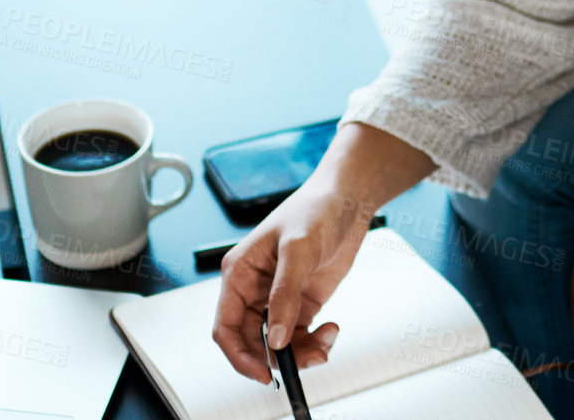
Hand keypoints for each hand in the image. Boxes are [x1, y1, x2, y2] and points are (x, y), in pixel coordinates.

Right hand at [211, 179, 371, 382]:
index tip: (261, 373)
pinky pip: (300, 335)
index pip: (226, 326)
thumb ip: (285, 294)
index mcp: (240, 274)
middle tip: (304, 361)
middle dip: (276, 357)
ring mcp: (279, 298)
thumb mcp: (298, 249)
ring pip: (278, 343)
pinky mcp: (301, 302)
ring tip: (326, 343)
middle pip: (252, 341)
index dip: (239, 355)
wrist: (348, 200)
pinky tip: (331, 329)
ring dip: (301, 352)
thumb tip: (274, 337)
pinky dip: (315, 341)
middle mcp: (255, 289)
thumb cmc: (315, 209)